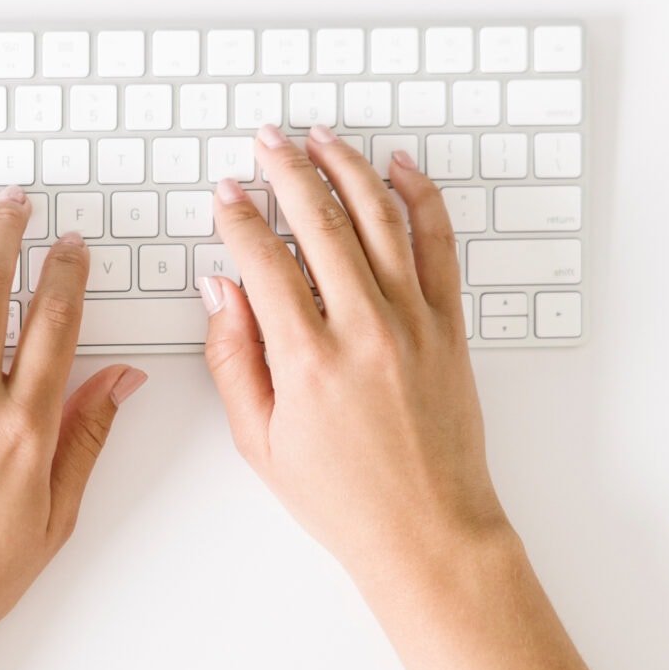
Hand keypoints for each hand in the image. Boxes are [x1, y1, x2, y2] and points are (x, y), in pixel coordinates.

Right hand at [200, 123, 517, 605]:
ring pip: (379, 217)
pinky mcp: (449, 326)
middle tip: (266, 141)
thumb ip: (232, 359)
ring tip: (320, 138)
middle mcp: (364, 330)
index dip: (239, 216)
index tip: (226, 193)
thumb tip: (219, 291)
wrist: (429, 531)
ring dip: (346, 166)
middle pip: (320, 220)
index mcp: (309, 361)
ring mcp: (413, 322)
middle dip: (286, 169)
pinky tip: (398, 169)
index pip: (264, 260)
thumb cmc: (344, 499)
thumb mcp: (260, 441)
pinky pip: (437, 243)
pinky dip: (420, 197)